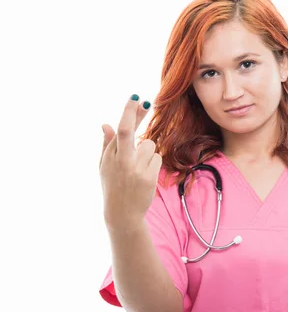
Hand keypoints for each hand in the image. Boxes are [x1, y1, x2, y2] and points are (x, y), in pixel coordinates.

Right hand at [99, 95, 160, 228]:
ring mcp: (134, 169)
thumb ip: (107, 145)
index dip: (128, 113)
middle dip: (133, 114)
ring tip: (139, 168)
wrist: (122, 213)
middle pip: (127, 132)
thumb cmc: (113, 186)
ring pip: (149, 145)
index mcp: (110, 155)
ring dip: (148, 152)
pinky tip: (145, 175)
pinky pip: (157, 158)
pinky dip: (153, 163)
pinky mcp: (148, 178)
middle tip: (143, 101)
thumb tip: (106, 124)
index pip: (119, 129)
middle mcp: (121, 161)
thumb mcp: (105, 166)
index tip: (136, 98)